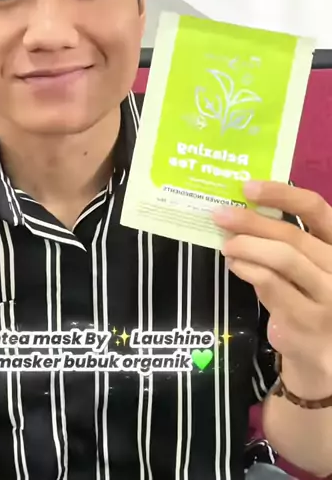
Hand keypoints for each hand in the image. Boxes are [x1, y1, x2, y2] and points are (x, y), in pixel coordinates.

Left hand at [213, 181, 331, 380]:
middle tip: (221, 215)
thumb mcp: (309, 265)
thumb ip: (289, 240)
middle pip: (292, 235)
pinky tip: (235, 266)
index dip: (282, 194)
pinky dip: (248, 271)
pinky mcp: (308, 322)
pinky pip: (271, 287)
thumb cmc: (311, 298)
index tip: (248, 188)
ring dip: (247, 247)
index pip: (316, 209)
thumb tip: (242, 211)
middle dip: (251, 222)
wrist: (323, 354)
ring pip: (282, 259)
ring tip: (227, 244)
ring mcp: (328, 297)